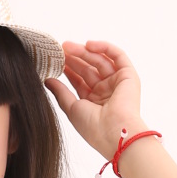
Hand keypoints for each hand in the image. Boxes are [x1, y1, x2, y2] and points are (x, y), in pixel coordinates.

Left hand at [45, 40, 146, 162]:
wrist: (114, 132)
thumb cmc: (93, 128)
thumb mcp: (71, 108)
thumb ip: (60, 92)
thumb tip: (48, 80)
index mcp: (94, 102)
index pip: (80, 80)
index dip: (68, 69)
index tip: (56, 60)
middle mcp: (106, 92)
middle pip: (90, 68)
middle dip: (75, 58)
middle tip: (61, 49)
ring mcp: (118, 83)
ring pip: (101, 60)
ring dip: (85, 52)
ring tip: (68, 46)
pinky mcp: (129, 76)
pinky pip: (118, 56)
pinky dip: (104, 47)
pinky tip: (89, 44)